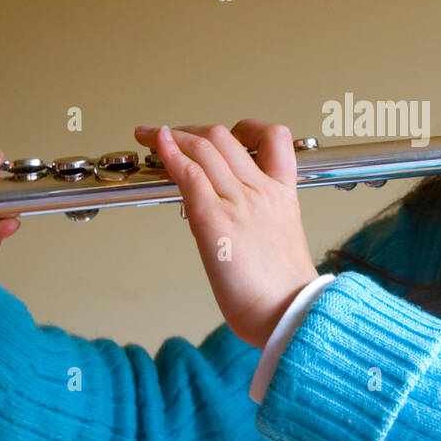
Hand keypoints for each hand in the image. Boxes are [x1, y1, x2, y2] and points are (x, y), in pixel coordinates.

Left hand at [134, 119, 318, 349]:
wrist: (289, 313)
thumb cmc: (282, 291)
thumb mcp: (279, 242)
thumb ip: (257, 220)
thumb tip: (226, 218)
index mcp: (283, 195)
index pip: (275, 139)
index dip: (247, 127)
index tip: (227, 132)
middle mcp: (261, 190)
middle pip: (226, 137)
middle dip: (192, 129)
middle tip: (170, 133)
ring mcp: (238, 201)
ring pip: (204, 147)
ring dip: (172, 136)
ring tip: (150, 136)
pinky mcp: (215, 219)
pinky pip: (190, 174)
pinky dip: (170, 154)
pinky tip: (156, 146)